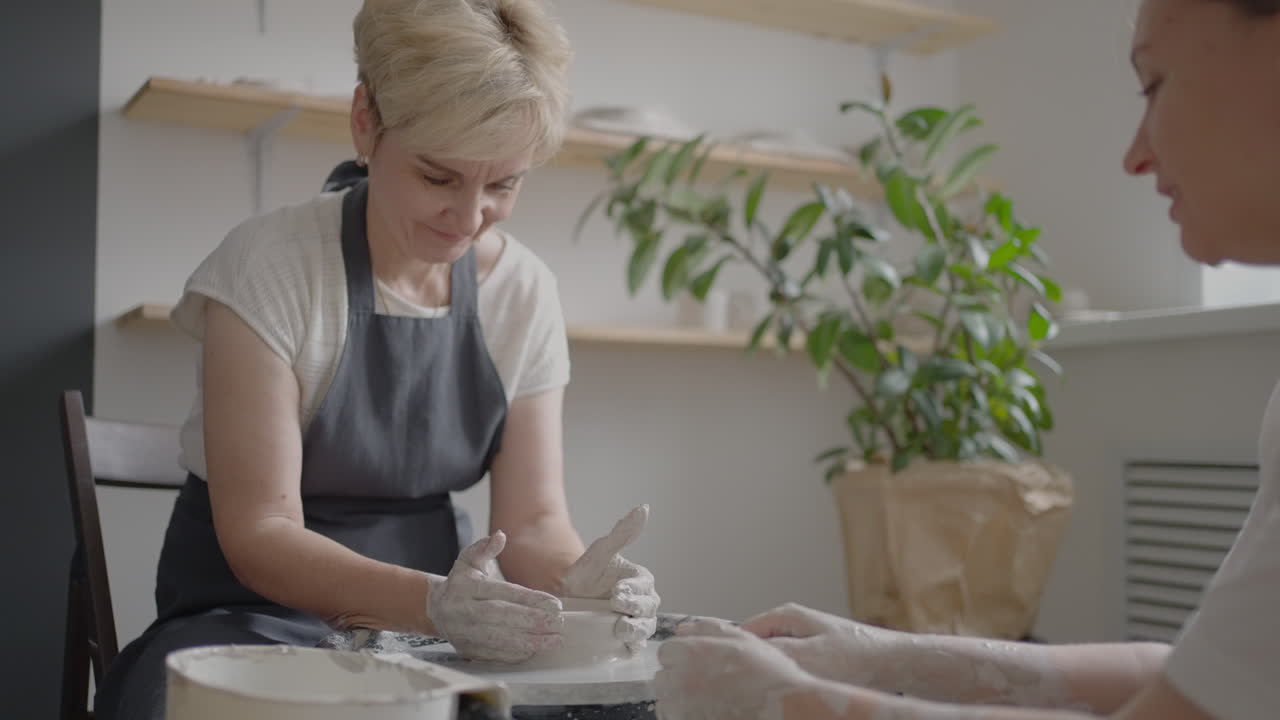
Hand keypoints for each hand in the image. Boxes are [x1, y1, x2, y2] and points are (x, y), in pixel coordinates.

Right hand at [427, 531, 563, 662]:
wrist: (436, 609)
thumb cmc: (461, 583)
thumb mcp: (469, 561)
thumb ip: (484, 548)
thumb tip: (500, 536)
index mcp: (466, 587)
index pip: (501, 592)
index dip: (529, 599)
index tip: (554, 604)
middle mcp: (462, 610)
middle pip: (500, 617)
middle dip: (531, 621)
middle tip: (557, 623)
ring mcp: (463, 632)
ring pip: (498, 639)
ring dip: (528, 642)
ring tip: (553, 641)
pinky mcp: (466, 650)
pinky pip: (493, 655)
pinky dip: (515, 654)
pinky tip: (534, 650)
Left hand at [560, 505, 659, 650]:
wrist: (566, 597)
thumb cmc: (585, 572)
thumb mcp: (600, 551)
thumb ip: (622, 533)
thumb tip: (643, 508)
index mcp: (640, 580)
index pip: (644, 585)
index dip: (633, 589)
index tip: (618, 591)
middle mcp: (643, 602)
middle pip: (647, 608)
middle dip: (635, 608)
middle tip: (618, 606)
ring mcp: (636, 623)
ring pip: (645, 628)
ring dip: (636, 629)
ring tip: (619, 628)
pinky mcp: (627, 643)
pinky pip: (635, 647)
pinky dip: (632, 646)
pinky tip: (623, 646)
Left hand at [654, 619, 831, 719]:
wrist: (783, 708)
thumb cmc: (767, 675)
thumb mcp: (741, 638)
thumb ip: (706, 628)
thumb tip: (683, 629)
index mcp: (690, 654)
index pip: (666, 652)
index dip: (684, 656)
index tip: (699, 663)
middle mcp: (680, 682)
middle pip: (663, 677)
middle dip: (680, 678)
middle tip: (709, 682)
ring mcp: (681, 709)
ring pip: (667, 702)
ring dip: (681, 700)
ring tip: (711, 699)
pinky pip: (674, 719)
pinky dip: (685, 716)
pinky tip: (709, 711)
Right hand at [743, 603, 905, 689]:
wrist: (892, 662)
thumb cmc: (854, 657)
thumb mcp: (806, 654)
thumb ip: (771, 650)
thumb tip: (742, 649)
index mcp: (784, 615)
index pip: (741, 630)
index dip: (734, 650)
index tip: (732, 671)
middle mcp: (790, 621)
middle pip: (756, 644)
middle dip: (756, 662)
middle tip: (756, 682)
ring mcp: (802, 636)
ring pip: (773, 656)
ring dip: (775, 670)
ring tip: (781, 684)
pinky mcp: (813, 651)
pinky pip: (789, 663)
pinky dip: (789, 675)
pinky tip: (796, 685)